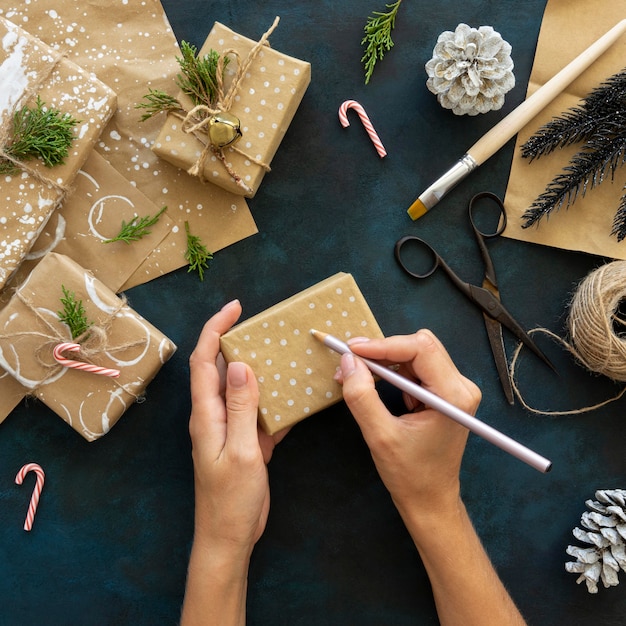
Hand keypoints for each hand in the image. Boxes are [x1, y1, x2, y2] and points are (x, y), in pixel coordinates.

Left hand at [188, 299, 287, 556]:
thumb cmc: (230, 500)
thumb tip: (239, 364)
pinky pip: (259, 412)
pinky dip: (274, 401)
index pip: (204, 361)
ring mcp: (230, 429)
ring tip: (283, 353)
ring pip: (242, 388)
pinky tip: (295, 397)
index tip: (235, 307)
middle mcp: (215, 416)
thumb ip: (241, 408)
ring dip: (259, 369)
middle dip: (237, 341)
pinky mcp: (246, 442)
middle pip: (220, 369)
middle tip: (264, 326)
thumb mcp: (241, 452)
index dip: (215, 329)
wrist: (229, 538)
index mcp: (207, 415)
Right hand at [335, 329, 480, 520]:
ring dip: (384, 362)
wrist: (430, 500)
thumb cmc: (409, 474)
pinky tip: (373, 385)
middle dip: (382, 351)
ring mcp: (455, 389)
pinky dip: (392, 372)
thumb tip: (348, 361)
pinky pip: (416, 368)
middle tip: (350, 362)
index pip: (420, 349)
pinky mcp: (445, 393)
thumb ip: (362, 396)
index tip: (352, 350)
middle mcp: (461, 386)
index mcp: (453, 396)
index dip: (383, 345)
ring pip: (416, 354)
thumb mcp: (379, 436)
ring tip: (356, 377)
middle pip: (420, 346)